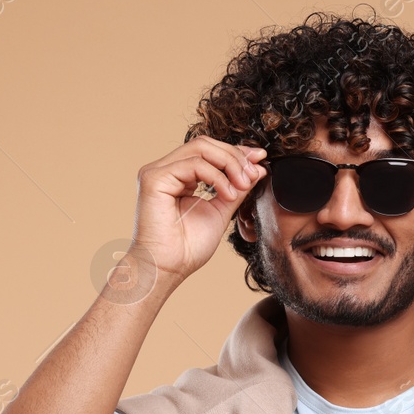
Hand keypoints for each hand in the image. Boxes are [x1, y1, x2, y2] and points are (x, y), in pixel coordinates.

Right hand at [125, 136, 265, 293]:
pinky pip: (193, 164)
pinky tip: (228, 194)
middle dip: (234, 156)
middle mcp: (166, 170)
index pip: (209, 151)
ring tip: (243, 185)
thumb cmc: (187, 248)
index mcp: (178, 176)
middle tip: (254, 173)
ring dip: (229, 164)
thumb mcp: (220, 211)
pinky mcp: (154, 178)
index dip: (236, 152)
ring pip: (200, 148)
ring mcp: (157, 171)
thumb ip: (236, 189)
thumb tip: (257, 169)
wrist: (167, 268)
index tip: (260, 159)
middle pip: (205, 144)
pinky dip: (216, 176)